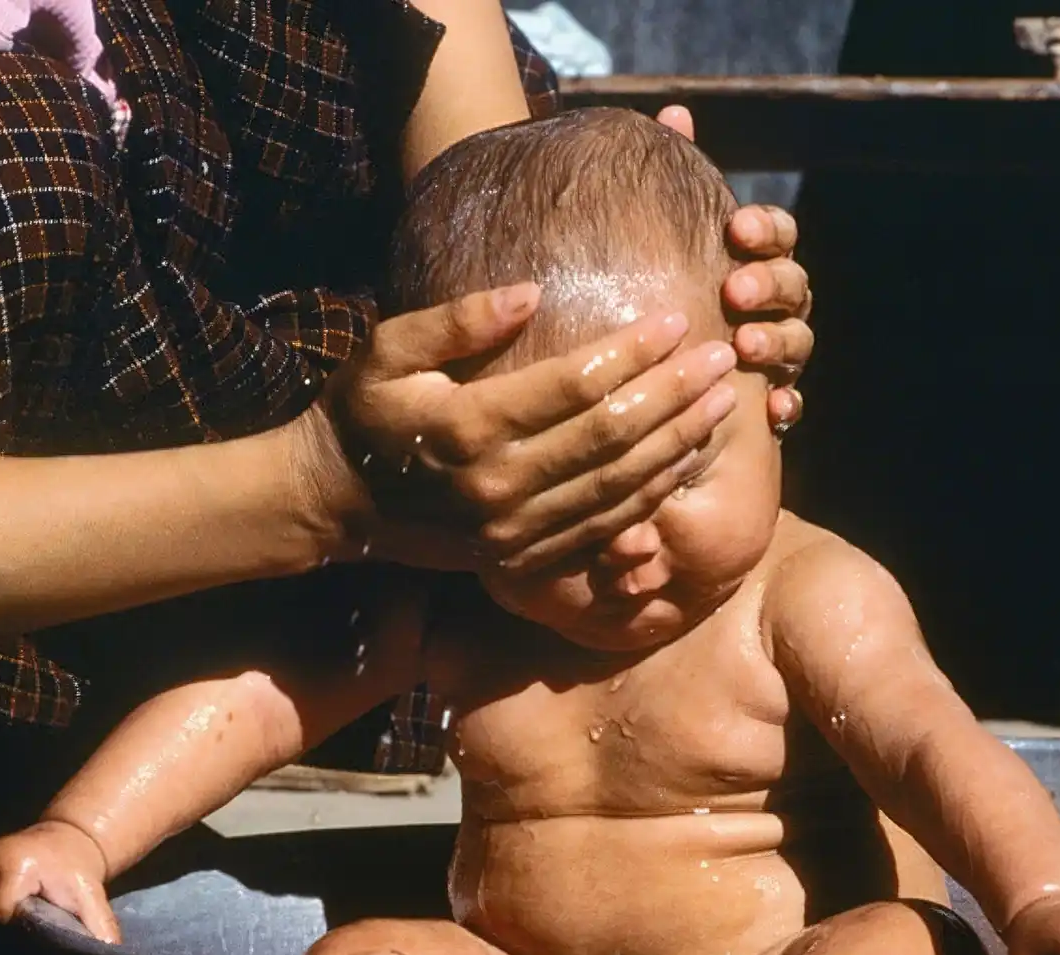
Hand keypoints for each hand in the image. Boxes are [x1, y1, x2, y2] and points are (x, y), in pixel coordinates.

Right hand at [0, 819, 120, 941]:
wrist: (69, 838)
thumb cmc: (78, 869)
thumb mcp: (90, 895)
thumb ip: (99, 923)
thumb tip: (110, 952)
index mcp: (16, 865)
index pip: (1, 912)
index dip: (16, 926)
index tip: (34, 930)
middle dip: (7, 924)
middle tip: (31, 926)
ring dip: (0, 914)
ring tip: (23, 917)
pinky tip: (12, 908)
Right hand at [315, 288, 739, 576]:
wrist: (334, 502)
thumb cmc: (362, 412)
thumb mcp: (388, 350)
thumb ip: (457, 320)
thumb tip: (531, 290)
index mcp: (466, 429)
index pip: (573, 388)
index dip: (633, 355)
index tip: (678, 322)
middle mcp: (496, 487)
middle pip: (610, 439)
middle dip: (675, 398)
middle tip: (725, 360)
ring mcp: (511, 532)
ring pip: (617, 489)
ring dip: (677, 446)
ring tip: (723, 406)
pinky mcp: (520, 560)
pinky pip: (601, 529)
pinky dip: (651, 496)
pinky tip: (683, 461)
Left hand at [657, 106, 811, 435]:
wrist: (650, 377)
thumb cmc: (662, 295)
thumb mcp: (663, 241)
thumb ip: (677, 180)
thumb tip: (676, 112)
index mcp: (755, 258)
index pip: (778, 233)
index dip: (764, 229)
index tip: (734, 228)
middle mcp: (775, 302)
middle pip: (794, 284)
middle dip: (769, 283)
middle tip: (734, 288)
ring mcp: (778, 353)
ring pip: (799, 342)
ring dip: (778, 340)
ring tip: (745, 344)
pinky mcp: (770, 400)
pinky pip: (794, 402)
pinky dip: (789, 403)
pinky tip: (772, 409)